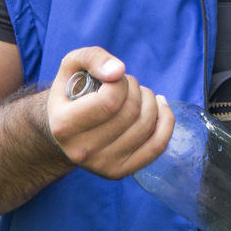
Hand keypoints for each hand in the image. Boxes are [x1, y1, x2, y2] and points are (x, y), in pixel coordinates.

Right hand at [46, 47, 174, 178]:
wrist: (65, 129)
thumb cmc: (72, 92)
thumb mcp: (72, 66)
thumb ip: (92, 58)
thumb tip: (118, 70)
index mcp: (64, 125)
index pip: (110, 100)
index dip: (121, 82)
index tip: (114, 78)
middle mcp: (82, 151)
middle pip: (131, 112)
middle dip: (135, 89)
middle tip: (126, 84)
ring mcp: (102, 165)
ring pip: (146, 126)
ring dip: (149, 100)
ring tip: (137, 94)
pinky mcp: (120, 172)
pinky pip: (157, 146)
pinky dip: (166, 121)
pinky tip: (159, 106)